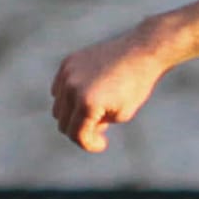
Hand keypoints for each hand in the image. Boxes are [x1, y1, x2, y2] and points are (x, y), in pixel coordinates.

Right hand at [51, 27, 162, 152]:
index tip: (103, 144)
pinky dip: (69, 97)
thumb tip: (79, 125)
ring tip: (97, 109)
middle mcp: (72, 88)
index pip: (77, 135)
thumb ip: (96, 124)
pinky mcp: (67, 63)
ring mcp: (67, 74)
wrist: (140, 53)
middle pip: (63, 123)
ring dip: (74, 115)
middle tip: (102, 125)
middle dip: (81, 130)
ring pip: (58, 107)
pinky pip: (58, 89)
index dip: (89, 144)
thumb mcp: (120, 115)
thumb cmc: (135, 87)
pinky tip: (89, 95)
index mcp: (87, 104)